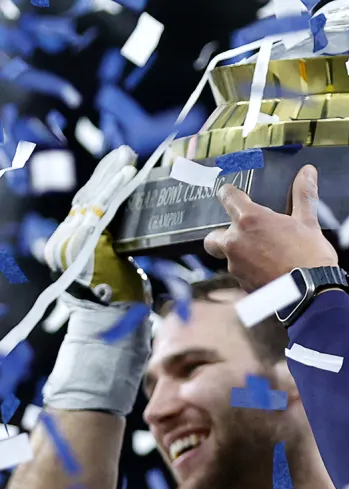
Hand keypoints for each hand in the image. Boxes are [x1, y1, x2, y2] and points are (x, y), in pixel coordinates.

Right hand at [43, 145, 147, 304]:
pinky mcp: (85, 243)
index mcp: (71, 242)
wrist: (109, 322)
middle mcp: (66, 239)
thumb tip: (125, 223)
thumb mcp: (110, 264)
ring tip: (128, 159)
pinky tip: (128, 176)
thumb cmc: (117, 297)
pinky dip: (115, 191)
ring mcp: (72, 241)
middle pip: (87, 198)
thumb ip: (110, 243)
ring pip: (94, 200)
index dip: (101, 183)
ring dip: (111, 176)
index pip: (86, 206)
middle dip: (106, 173)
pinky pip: (102, 210)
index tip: (117, 164)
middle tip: (125, 153)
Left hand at [204, 165, 338, 290]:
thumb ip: (303, 195)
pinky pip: (240, 275)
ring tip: (264, 256)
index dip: (231, 194)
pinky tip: (269, 272)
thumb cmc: (310, 257)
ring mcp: (236, 266)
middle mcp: (236, 242)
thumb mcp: (308, 222)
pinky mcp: (243, 285)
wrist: (313, 294)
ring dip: (240, 255)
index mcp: (250, 220)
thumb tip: (308, 171)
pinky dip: (251, 272)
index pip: (227, 197)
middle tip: (246, 235)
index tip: (235, 195)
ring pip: (228, 257)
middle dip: (224, 235)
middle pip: (213, 236)